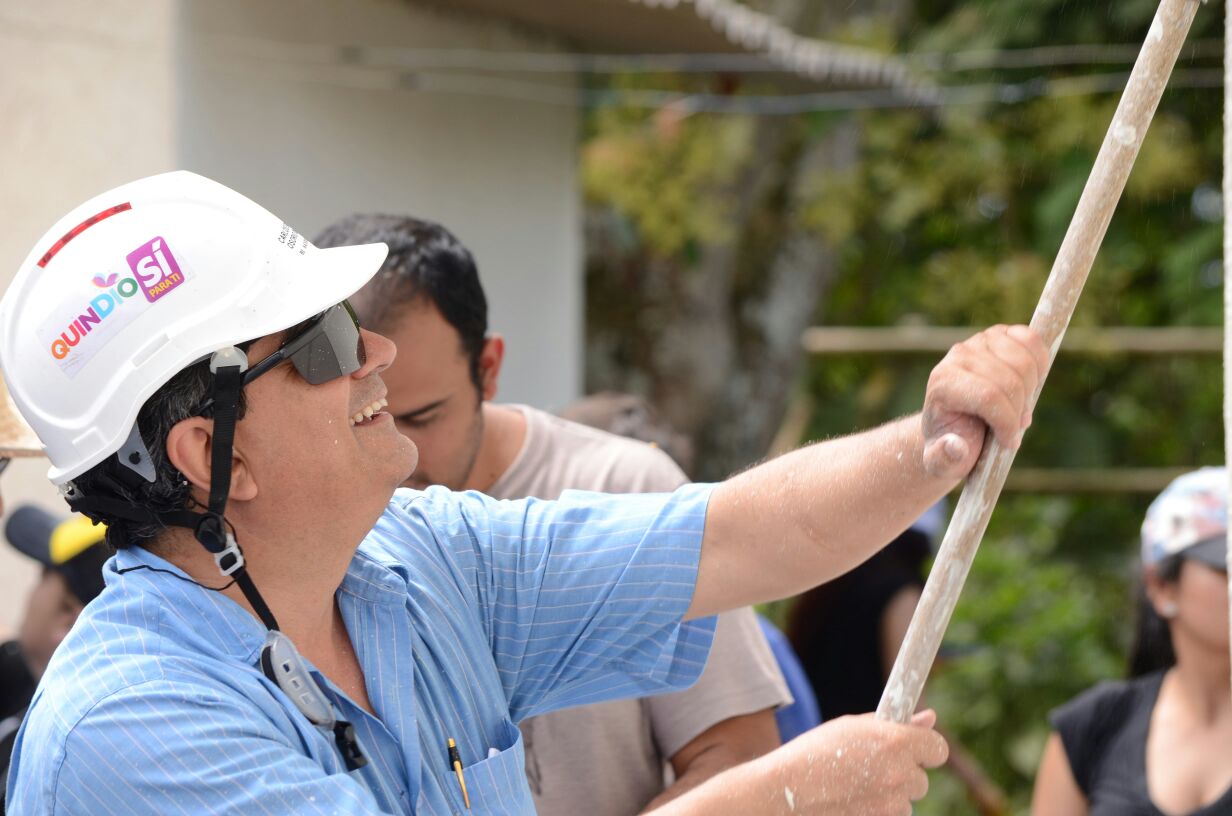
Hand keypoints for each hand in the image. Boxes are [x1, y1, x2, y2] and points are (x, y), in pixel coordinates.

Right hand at [751, 710, 948, 814]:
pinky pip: (890, 815)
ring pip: (905, 801)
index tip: (912, 749)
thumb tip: (931, 718)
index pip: (938, 748)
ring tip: (854, 785)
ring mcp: (892, 804)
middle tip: (871, 767)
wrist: (787, 791)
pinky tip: (851, 800)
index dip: (926, 748)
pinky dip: (877, 810)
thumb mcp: (853, 727)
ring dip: (889, 795)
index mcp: (896, 742)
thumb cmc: (816, 752)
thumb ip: (894, 725)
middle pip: (921, 779)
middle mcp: (900, 774)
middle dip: (903, 774)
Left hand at [921, 325, 1047, 478]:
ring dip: (1030, 392)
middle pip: (1009, 381)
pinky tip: (1030, 385)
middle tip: (1014, 428)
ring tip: (1018, 410)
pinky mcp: (998, 335)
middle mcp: (958, 357)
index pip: (988, 396)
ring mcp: (979, 341)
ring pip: (1024, 363)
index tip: (1009, 442)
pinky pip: (1031, 340)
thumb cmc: (951, 445)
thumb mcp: (942, 463)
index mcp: (943, 385)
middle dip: (1019, 411)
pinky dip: (1040, 363)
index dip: (1007, 422)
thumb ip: (944, 459)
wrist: (952, 424)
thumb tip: (955, 446)